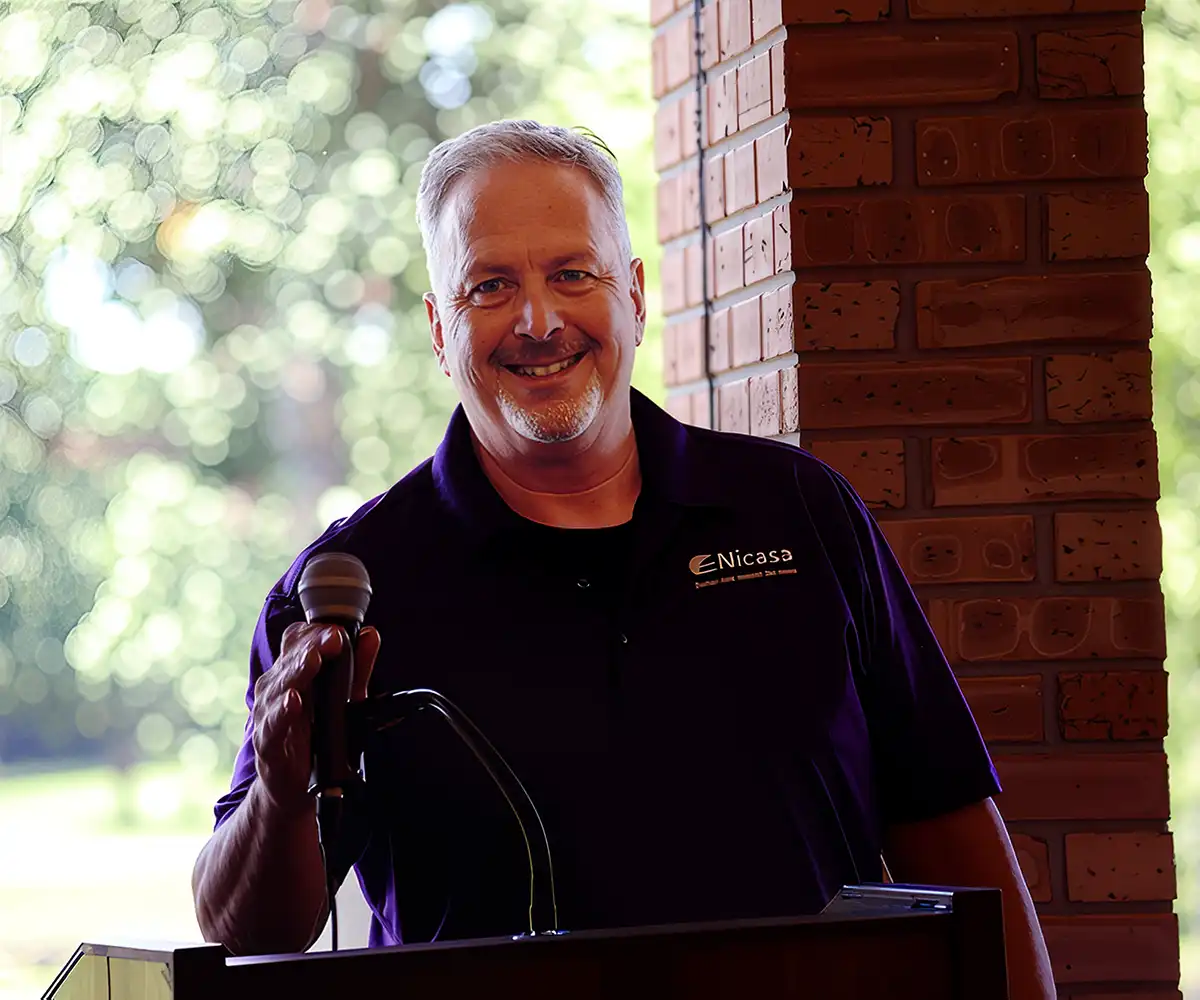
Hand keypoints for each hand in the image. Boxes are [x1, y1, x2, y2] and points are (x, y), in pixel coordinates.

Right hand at [251, 622, 380, 815]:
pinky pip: (273, 723)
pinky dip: (282, 711)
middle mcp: (277, 687)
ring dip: (298, 671)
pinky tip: (293, 702)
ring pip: (280, 685)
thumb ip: (357, 668)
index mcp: (293, 672)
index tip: (339, 631)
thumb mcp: (345, 699)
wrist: (294, 787)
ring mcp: (268, 713)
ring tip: (313, 660)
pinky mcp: (267, 742)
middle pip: (291, 657)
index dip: (316, 632)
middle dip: (313, 645)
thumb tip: (370, 634)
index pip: (299, 640)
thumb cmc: (317, 737)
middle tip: (333, 638)